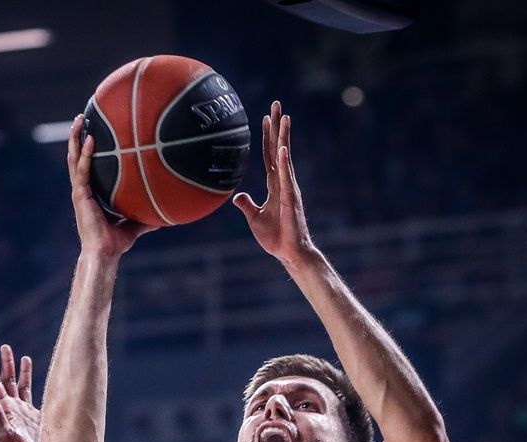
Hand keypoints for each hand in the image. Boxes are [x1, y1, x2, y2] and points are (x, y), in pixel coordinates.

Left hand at [0, 345, 40, 441]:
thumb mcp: (4, 435)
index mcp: (2, 410)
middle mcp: (11, 409)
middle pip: (6, 380)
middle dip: (5, 364)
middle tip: (4, 347)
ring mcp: (23, 412)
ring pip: (19, 385)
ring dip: (18, 370)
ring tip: (19, 355)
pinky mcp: (35, 417)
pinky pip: (31, 395)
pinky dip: (30, 382)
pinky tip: (32, 374)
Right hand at [68, 116, 156, 259]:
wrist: (105, 253)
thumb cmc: (115, 242)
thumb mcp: (134, 225)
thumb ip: (144, 217)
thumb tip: (164, 217)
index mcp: (92, 194)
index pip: (87, 166)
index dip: (87, 150)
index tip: (92, 132)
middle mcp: (83, 190)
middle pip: (76, 157)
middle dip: (77, 137)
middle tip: (81, 118)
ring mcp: (80, 191)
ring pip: (74, 159)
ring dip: (75, 139)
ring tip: (79, 120)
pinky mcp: (80, 195)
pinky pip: (82, 170)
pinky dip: (84, 154)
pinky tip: (89, 139)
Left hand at [232, 101, 316, 264]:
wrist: (289, 252)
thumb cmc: (275, 237)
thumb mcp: (254, 218)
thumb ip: (246, 204)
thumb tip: (236, 196)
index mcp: (274, 184)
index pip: (270, 155)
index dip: (267, 136)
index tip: (265, 118)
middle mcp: (283, 181)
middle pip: (279, 148)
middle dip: (277, 126)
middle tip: (277, 104)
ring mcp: (288, 187)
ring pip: (285, 157)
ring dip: (283, 136)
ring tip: (284, 117)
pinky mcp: (290, 197)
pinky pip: (286, 176)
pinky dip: (285, 161)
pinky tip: (283, 147)